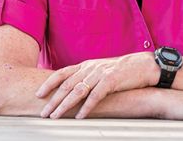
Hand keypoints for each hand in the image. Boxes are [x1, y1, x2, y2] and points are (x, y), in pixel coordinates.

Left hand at [35, 52, 156, 118]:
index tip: (38, 94)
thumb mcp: (100, 70)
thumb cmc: (123, 71)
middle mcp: (90, 68)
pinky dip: (86, 107)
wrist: (143, 65)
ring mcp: (100, 74)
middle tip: (43, 113)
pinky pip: (95, 96)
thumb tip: (73, 90)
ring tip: (55, 116)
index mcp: (86, 65)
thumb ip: (87, 77)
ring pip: (77, 91)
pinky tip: (80, 116)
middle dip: (53, 100)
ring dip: (64, 105)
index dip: (49, 83)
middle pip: (66, 85)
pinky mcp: (111, 81)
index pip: (62, 73)